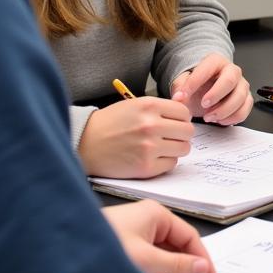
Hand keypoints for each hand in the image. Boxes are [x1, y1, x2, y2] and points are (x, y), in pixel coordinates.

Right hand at [78, 97, 192, 178]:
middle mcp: (151, 125)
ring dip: (175, 149)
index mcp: (149, 106)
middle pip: (188, 131)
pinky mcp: (145, 167)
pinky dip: (165, 162)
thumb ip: (160, 107)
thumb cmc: (110, 123)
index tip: (175, 124)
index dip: (181, 119)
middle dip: (181, 135)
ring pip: (183, 149)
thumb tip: (185, 106)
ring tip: (161, 147)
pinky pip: (171, 164)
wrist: (85, 142)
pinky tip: (152, 157)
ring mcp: (149, 147)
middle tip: (170, 137)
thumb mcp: (134, 105)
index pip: (184, 113)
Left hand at [102, 200, 219, 272]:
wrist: (62, 249)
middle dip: (184, 265)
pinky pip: (147, 256)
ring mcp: (134, 230)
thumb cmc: (103, 248)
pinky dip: (151, 270)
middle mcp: (147, 219)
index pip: (191, 236)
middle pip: (177, 243)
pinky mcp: (122, 243)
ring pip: (161, 252)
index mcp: (156, 214)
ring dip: (165, 269)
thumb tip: (202, 267)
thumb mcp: (146, 261)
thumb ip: (178, 265)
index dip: (203, 260)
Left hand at [171, 53, 252, 124]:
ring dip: (223, 110)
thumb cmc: (198, 85)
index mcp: (215, 61)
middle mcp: (232, 70)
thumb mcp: (184, 82)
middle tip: (203, 105)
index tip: (182, 96)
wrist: (206, 91)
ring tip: (208, 117)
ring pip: (240, 97)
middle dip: (216, 95)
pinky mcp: (246, 98)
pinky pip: (245, 109)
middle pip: (230, 80)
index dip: (194, 83)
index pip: (207, 68)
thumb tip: (178, 98)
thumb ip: (180, 88)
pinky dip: (232, 118)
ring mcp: (242, 85)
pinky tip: (219, 120)